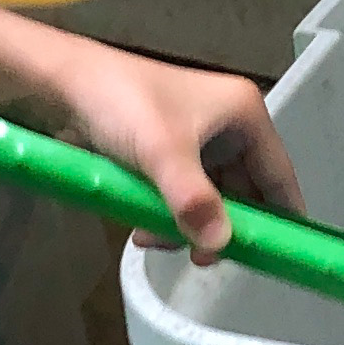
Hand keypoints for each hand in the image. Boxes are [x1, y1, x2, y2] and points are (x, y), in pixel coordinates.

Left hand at [56, 43, 302, 259]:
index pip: (280, 176)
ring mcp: (197, 141)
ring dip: (186, 227)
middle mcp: (228, 127)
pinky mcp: (168, 154)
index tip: (277, 259)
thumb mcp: (162, 154)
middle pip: (244, 194)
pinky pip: (182, 196)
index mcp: (244, 114)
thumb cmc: (121, 106)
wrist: (61, 85)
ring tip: (153, 239)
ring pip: (209, 200)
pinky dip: (167, 217)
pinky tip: (142, 229)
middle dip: (220, 228)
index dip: (282, 219)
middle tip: (200, 258)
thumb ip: (193, 201)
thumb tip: (219, 246)